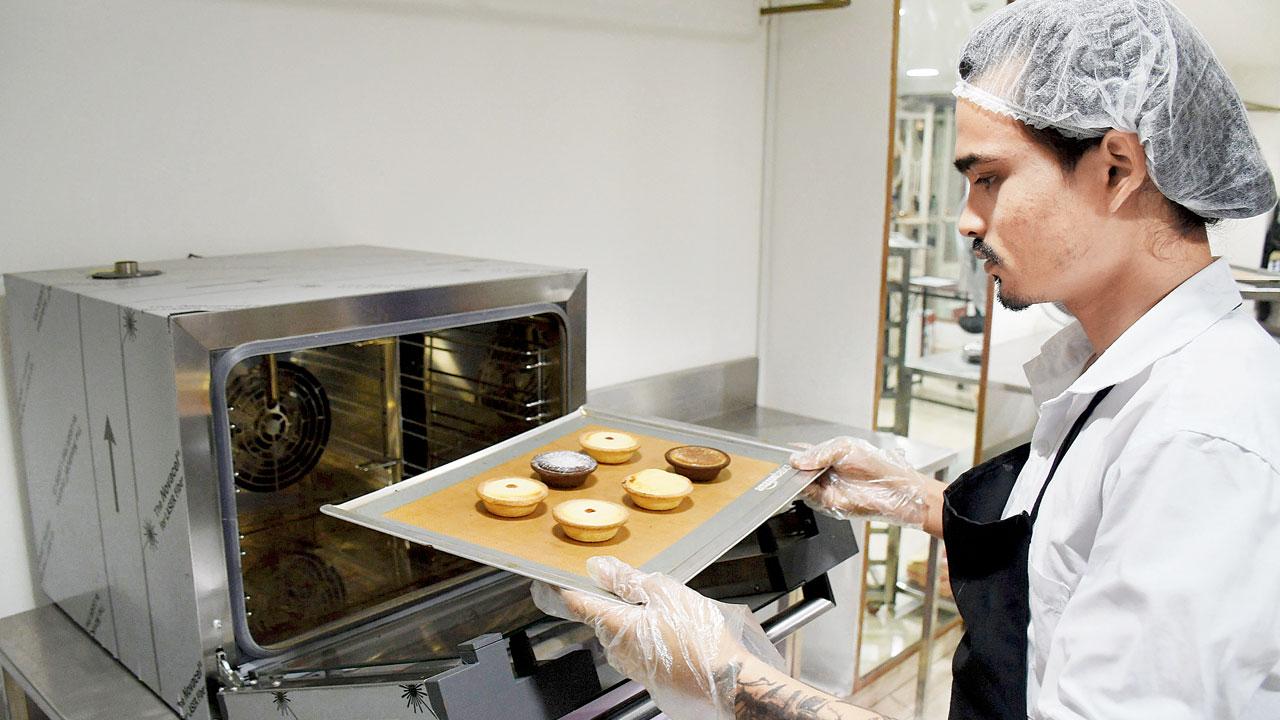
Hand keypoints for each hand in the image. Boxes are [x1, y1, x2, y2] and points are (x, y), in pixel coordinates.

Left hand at [530, 556, 781, 719]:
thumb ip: (628, 580)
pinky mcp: (648, 679)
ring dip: (635, 620)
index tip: (545, 578)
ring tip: (669, 611)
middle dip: (614, 601)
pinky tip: (676, 634)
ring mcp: (631, 668)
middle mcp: (616, 651)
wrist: (729, 683)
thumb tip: (597, 567)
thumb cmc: (700, 638)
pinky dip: (649, 638)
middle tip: (640, 586)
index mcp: (615, 625)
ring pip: (623, 635)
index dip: (560, 587)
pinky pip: (639, 651)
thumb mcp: (666, 594)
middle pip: (603, 617)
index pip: (576, 603)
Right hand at [789, 436, 928, 528]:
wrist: (896, 489)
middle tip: (791, 465)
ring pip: (802, 486)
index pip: (805, 455)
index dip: (795, 454)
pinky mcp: (830, 504)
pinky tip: (808, 485)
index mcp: (829, 456)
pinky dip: (807, 493)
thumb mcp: (845, 448)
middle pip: (800, 472)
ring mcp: (827, 489)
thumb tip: (796, 460)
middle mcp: (826, 474)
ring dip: (799, 481)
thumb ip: (819, 453)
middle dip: (794, 469)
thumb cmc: (878, 465)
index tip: (785, 453)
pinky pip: (812, 499)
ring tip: (801, 474)